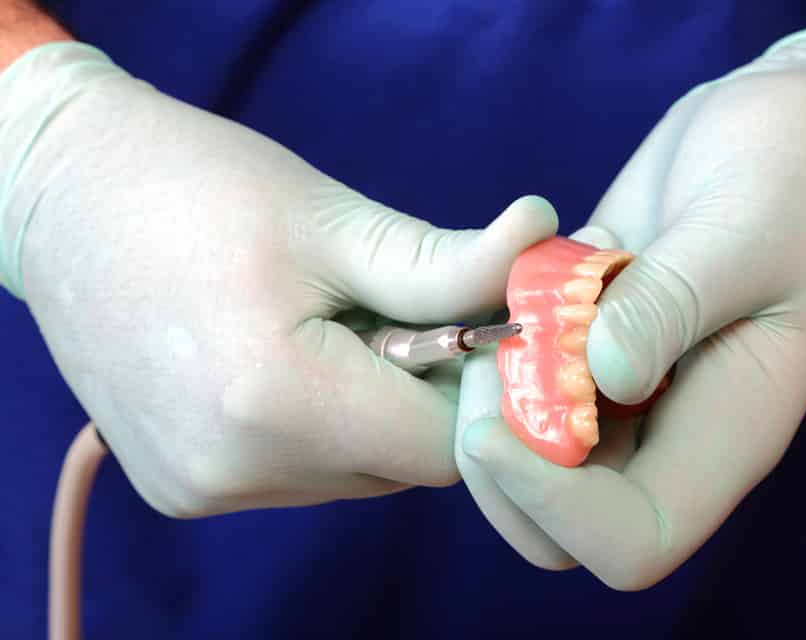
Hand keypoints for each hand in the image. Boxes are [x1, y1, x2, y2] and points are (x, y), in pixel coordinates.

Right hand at [0, 43, 557, 516]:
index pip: (445, 446)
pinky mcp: (183, 488)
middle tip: (390, 312)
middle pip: (400, 463)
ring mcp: (203, 488)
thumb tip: (546, 251)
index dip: (476, 387)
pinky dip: (319, 425)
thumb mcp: (335, 219)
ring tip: (321, 327)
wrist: (63, 199)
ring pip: (354, 472)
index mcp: (276, 401)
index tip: (472, 327)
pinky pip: (300, 472)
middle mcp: (234, 469)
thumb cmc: (198, 188)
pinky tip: (280, 357)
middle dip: (421, 393)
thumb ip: (450, 264)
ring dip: (368, 410)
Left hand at [455, 24, 805, 588]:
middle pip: (559, 523)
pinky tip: (526, 270)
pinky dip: (496, 343)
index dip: (553, 507)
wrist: (789, 132)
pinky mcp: (588, 344)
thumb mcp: (750, 228)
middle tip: (490, 354)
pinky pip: (519, 381)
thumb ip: (675, 304)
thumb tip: (602, 376)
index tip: (496, 425)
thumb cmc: (797, 174)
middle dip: (499, 462)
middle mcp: (668, 430)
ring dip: (490, 397)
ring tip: (516, 299)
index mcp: (727, 432)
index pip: (632, 540)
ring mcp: (624, 392)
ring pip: (529, 457)